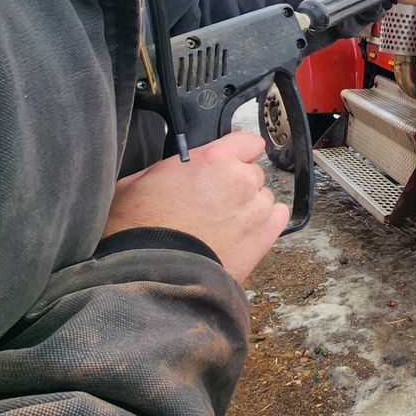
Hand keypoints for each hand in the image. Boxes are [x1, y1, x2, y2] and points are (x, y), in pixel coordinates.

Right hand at [104, 132, 288, 283]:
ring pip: (263, 197)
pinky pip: (277, 218)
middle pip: (253, 172)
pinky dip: (264, 224)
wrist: (152, 274)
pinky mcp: (266, 235)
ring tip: (221, 226)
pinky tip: (241, 234)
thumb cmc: (139, 230)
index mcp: (214, 158)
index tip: (230, 162)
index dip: (238, 152)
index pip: (247, 141)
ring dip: (248, 207)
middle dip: (237, 184)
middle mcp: (242, 179)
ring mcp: (257, 208)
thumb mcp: (138, 182)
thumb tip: (174, 169)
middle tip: (213, 203)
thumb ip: (171, 167)